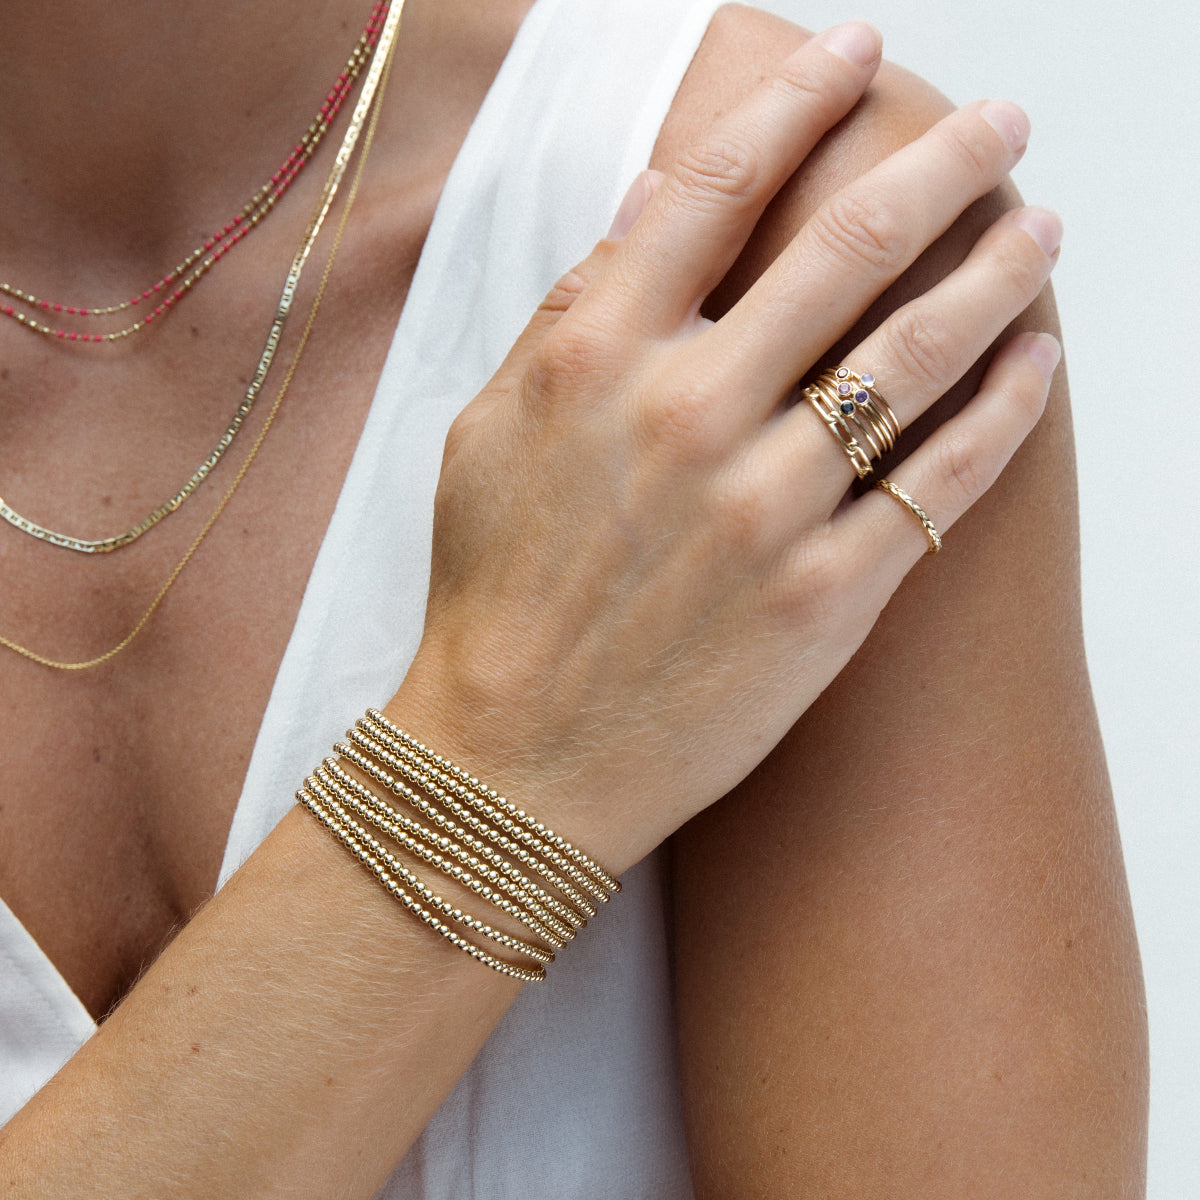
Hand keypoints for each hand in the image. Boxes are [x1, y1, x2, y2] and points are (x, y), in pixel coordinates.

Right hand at [387, 22, 1060, 872]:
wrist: (516, 760)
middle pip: (849, 246)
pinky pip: (941, 482)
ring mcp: (765, 509)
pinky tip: (1035, 363)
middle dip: (943, 162)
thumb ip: (568, 320)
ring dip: (997, 272)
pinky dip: (1003, 410)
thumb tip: (652, 214)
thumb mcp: (486, 435)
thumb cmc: (493, 597)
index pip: (716, 186)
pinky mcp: (824, 598)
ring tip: (1039, 229)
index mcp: (595, 360)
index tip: (853, 53)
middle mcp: (688, 415)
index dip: (797, 99)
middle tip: (1001, 123)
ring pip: (919, 353)